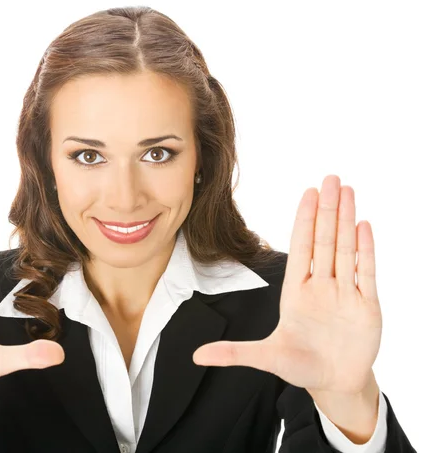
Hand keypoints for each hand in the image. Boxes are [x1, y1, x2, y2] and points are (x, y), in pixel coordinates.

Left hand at [193, 175, 381, 394]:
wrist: (334, 384)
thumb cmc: (299, 366)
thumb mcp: (264, 357)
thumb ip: (233, 353)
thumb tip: (196, 356)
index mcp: (295, 291)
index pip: (301, 248)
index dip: (304, 220)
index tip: (306, 193)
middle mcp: (320, 286)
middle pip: (324, 240)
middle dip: (326, 209)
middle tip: (329, 179)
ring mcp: (345, 294)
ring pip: (346, 249)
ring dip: (346, 220)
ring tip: (347, 191)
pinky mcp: (367, 306)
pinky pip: (366, 272)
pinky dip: (366, 250)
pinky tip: (363, 226)